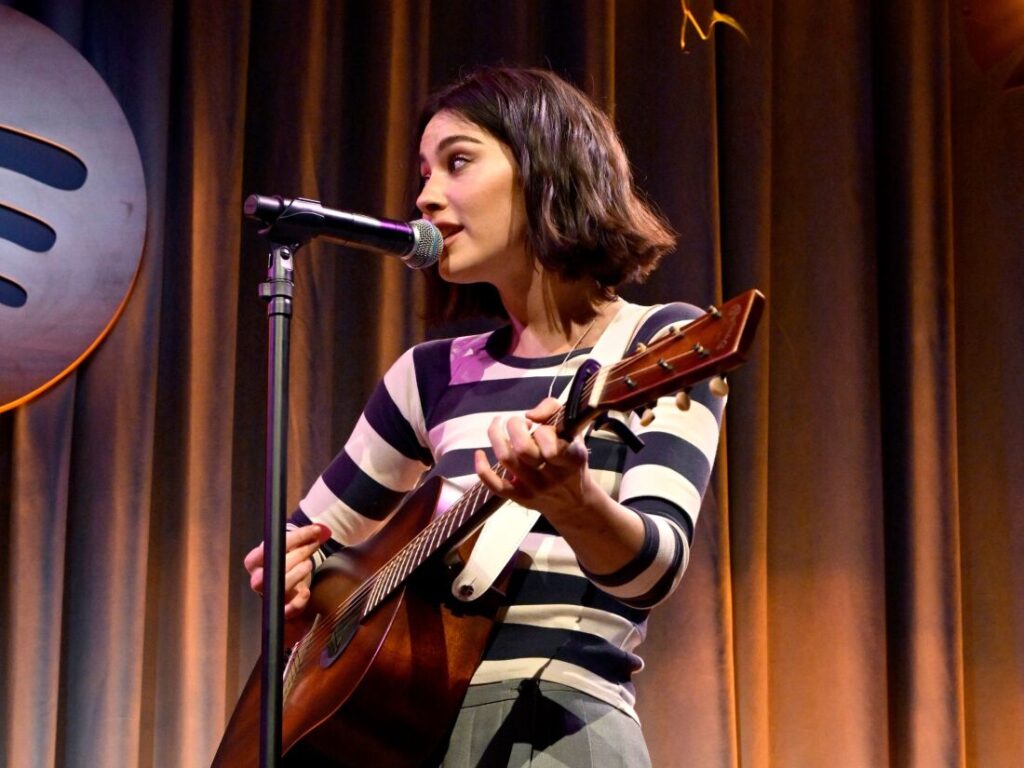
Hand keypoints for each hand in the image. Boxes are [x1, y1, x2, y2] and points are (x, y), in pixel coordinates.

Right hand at [244, 523, 330, 619]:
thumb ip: (298, 539)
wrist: (288, 587)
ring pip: (279, 586)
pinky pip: (287, 610)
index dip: (293, 538)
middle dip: (298, 554)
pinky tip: (306, 591)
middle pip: (273, 567)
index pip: (268, 548)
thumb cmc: (287, 562)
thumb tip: (317, 530)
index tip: (313, 531)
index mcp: (254, 561)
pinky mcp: (280, 611)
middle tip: (314, 545)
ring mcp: (268, 596)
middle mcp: (257, 580)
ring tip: (309, 564)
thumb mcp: (287, 549)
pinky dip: (298, 602)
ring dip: (297, 573)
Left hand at [474, 397, 594, 521]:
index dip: (540, 427)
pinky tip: (479, 453)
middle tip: (518, 422)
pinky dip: (482, 468)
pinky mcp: (520, 498)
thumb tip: (529, 414)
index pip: (548, 439)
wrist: (574, 501)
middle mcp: (552, 475)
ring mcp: (534, 488)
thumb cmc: (571, 458)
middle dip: (514, 426)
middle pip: (522, 448)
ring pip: (506, 459)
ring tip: (499, 425)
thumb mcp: (574, 431)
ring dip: (496, 436)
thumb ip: (554, 410)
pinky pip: (494, 485)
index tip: (538, 425)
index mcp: (570, 457)